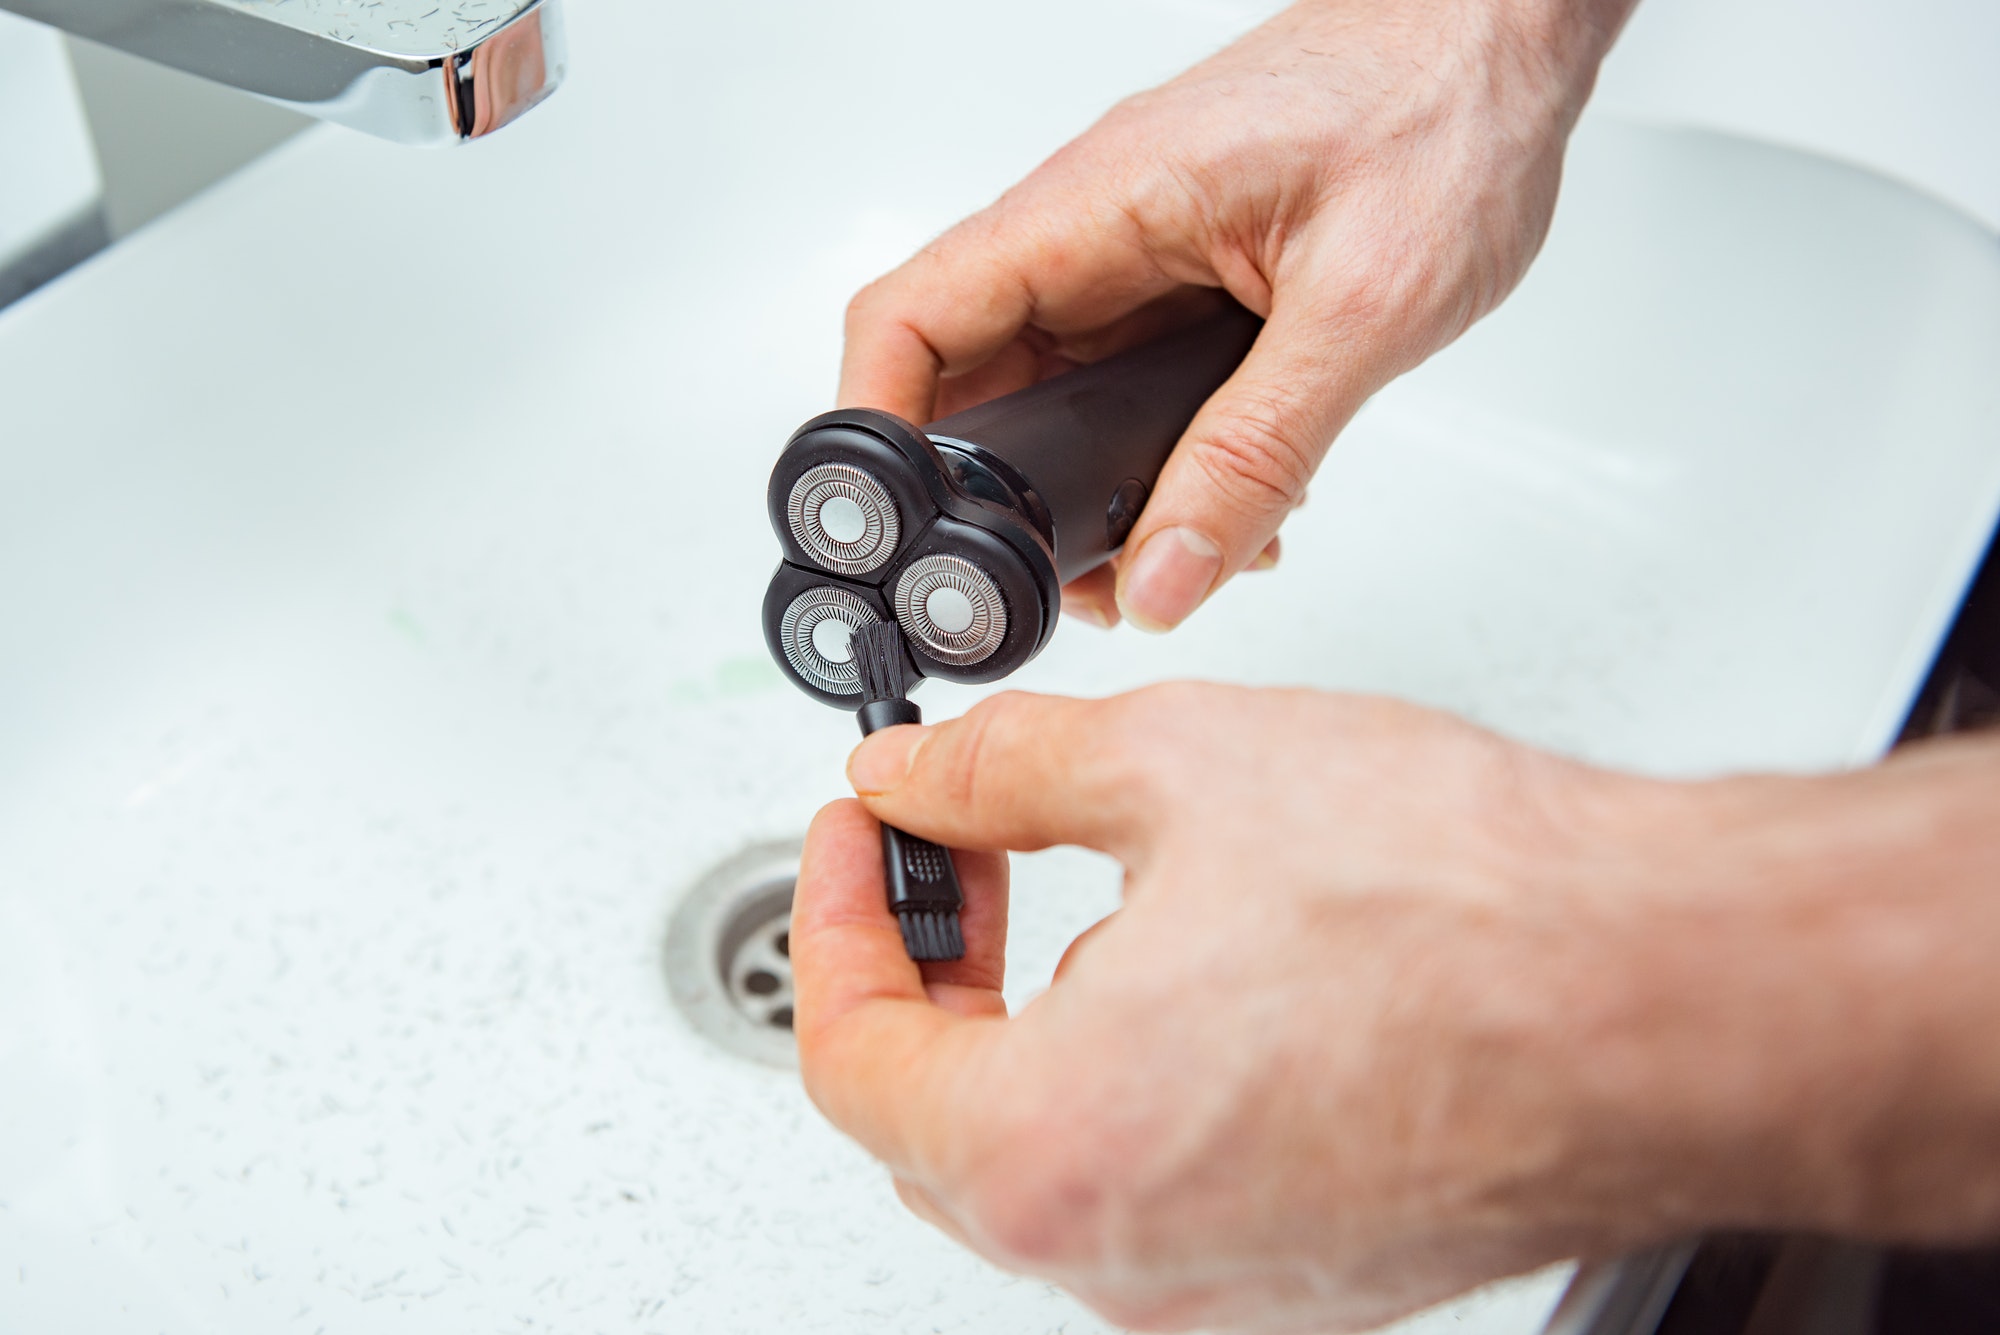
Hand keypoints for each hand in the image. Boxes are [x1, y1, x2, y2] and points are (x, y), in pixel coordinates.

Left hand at [791, 685, 1999, 1331]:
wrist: (1678, 994)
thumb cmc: (1471, 907)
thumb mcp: (1176, 766)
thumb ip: (1000, 773)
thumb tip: (917, 777)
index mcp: (1052, 1149)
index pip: (849, 1052)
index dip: (832, 918)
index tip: (861, 835)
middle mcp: (1127, 1256)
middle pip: (934, 1122)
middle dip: (924, 974)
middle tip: (951, 858)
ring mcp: (1224, 1280)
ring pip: (1047, 1160)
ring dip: (1022, 1027)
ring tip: (1067, 895)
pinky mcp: (1309, 1270)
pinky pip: (1159, 1185)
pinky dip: (1123, 1080)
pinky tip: (1183, 973)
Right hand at [839, 0, 1636, 631]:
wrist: (1503, 31)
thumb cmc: (1445, 107)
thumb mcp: (1362, 308)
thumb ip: (1259, 452)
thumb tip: (1168, 573)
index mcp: (1101, 204)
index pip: (914, 315)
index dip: (875, 430)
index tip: (894, 528)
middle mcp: (1099, 225)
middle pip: (972, 376)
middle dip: (999, 495)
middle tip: (1059, 578)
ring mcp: (1139, 249)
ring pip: (1053, 391)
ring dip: (1086, 485)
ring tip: (1163, 551)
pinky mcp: (1186, 271)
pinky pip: (1126, 380)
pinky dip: (1154, 455)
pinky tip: (1223, 497)